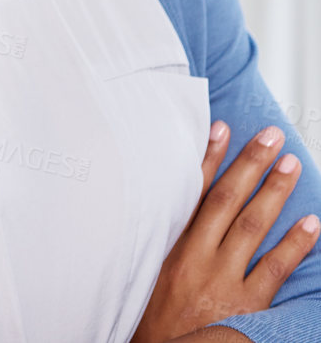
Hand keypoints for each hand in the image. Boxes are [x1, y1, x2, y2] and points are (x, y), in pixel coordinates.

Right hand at [132, 121, 319, 342]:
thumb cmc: (151, 321)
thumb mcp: (145, 274)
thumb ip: (163, 244)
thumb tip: (176, 210)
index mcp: (167, 246)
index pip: (189, 192)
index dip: (207, 158)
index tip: (222, 128)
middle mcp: (193, 257)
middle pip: (224, 200)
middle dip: (248, 165)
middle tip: (270, 137)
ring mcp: (220, 280)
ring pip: (250, 227)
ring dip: (273, 193)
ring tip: (291, 165)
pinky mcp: (245, 306)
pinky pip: (275, 269)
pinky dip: (294, 244)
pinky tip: (311, 223)